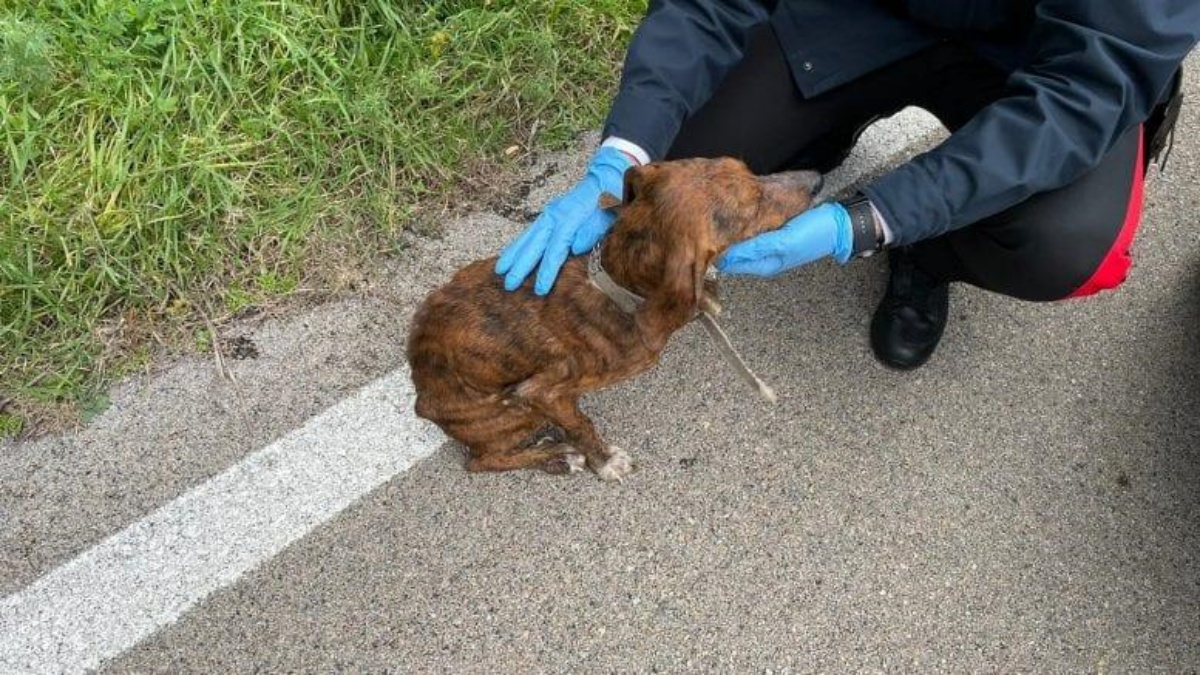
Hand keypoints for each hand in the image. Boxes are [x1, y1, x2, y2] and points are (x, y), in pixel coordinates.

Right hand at [495, 146, 633, 294]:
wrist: (605, 180)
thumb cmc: (609, 203)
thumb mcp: (606, 218)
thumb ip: (590, 233)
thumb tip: (575, 248)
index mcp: (568, 219)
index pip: (554, 251)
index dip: (546, 271)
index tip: (539, 290)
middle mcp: (554, 216)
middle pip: (534, 245)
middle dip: (520, 266)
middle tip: (508, 284)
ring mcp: (549, 214)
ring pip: (527, 237)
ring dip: (513, 255)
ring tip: (499, 270)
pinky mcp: (548, 215)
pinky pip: (530, 232)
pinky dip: (518, 244)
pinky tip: (510, 255)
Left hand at [716, 202, 852, 276]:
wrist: (839, 224)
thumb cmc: (816, 235)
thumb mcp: (784, 242)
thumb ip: (757, 247)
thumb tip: (730, 253)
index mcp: (765, 265)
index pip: (731, 262)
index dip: (717, 250)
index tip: (706, 234)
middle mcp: (765, 258)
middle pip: (735, 252)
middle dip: (722, 239)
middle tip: (709, 221)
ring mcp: (770, 246)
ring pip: (743, 240)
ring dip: (733, 230)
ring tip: (720, 215)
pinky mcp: (776, 234)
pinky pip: (754, 232)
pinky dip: (746, 224)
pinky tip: (741, 214)